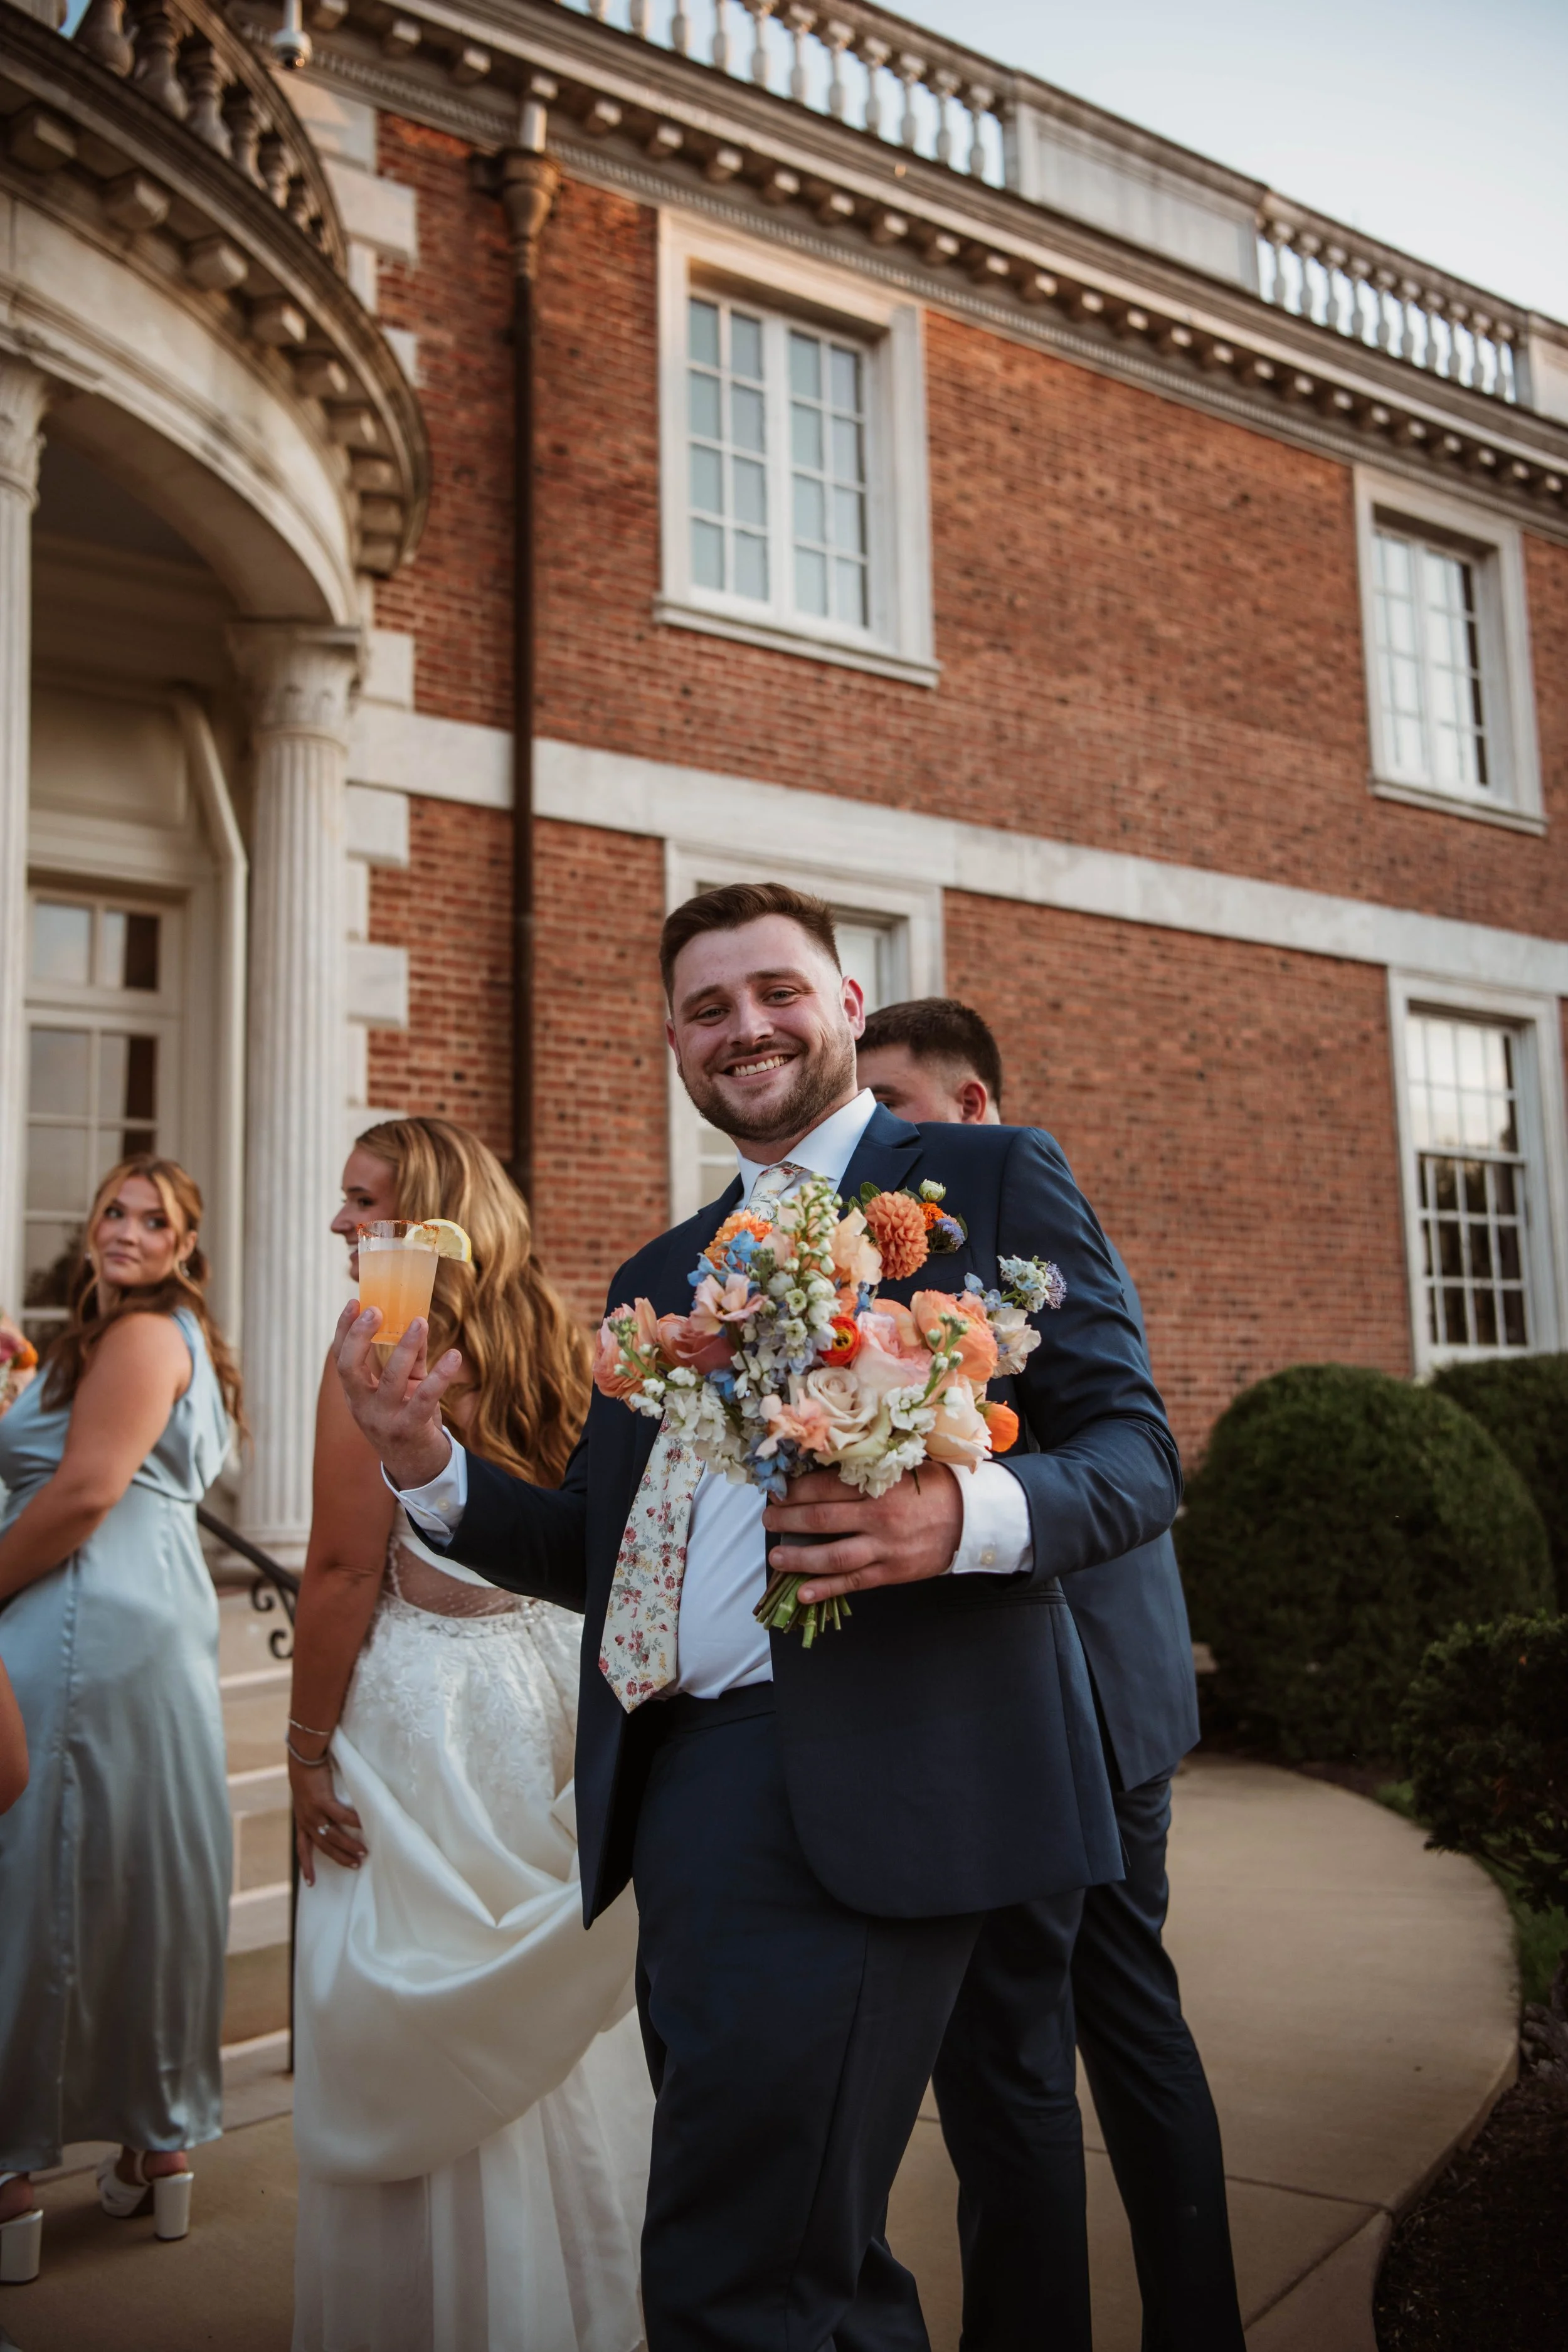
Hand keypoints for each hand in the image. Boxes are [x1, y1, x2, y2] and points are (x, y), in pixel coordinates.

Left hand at [289, 1749, 365, 1882]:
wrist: (303, 1758)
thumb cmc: (307, 1775)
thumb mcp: (307, 1798)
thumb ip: (317, 1810)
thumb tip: (330, 1818)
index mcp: (302, 1822)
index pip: (303, 1849)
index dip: (307, 1866)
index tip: (311, 1883)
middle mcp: (306, 1820)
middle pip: (324, 1847)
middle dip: (340, 1858)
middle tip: (355, 1865)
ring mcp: (313, 1812)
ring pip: (333, 1836)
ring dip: (349, 1846)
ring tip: (363, 1853)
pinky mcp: (322, 1800)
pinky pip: (341, 1816)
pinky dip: (354, 1822)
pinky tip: (365, 1826)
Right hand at [333, 1300, 461, 1493]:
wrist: (418, 1467)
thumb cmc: (408, 1418)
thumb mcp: (405, 1387)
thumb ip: (411, 1358)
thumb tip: (418, 1321)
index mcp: (356, 1394)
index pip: (341, 1358)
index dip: (344, 1330)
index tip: (353, 1302)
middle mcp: (363, 1407)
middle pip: (350, 1368)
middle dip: (359, 1337)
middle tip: (376, 1310)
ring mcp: (384, 1420)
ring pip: (390, 1380)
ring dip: (405, 1348)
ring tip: (420, 1322)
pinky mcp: (409, 1430)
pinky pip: (425, 1399)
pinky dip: (441, 1376)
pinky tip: (454, 1356)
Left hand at [762, 1464, 964, 1603]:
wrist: (971, 1519)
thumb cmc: (935, 1488)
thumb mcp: (902, 1468)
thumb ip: (868, 1469)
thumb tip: (825, 1470)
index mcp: (879, 1485)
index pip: (826, 1487)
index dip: (797, 1490)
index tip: (778, 1490)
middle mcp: (878, 1517)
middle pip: (822, 1520)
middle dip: (788, 1519)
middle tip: (768, 1518)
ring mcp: (884, 1548)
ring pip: (833, 1556)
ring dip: (800, 1558)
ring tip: (776, 1556)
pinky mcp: (891, 1572)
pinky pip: (853, 1582)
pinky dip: (827, 1589)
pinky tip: (804, 1593)